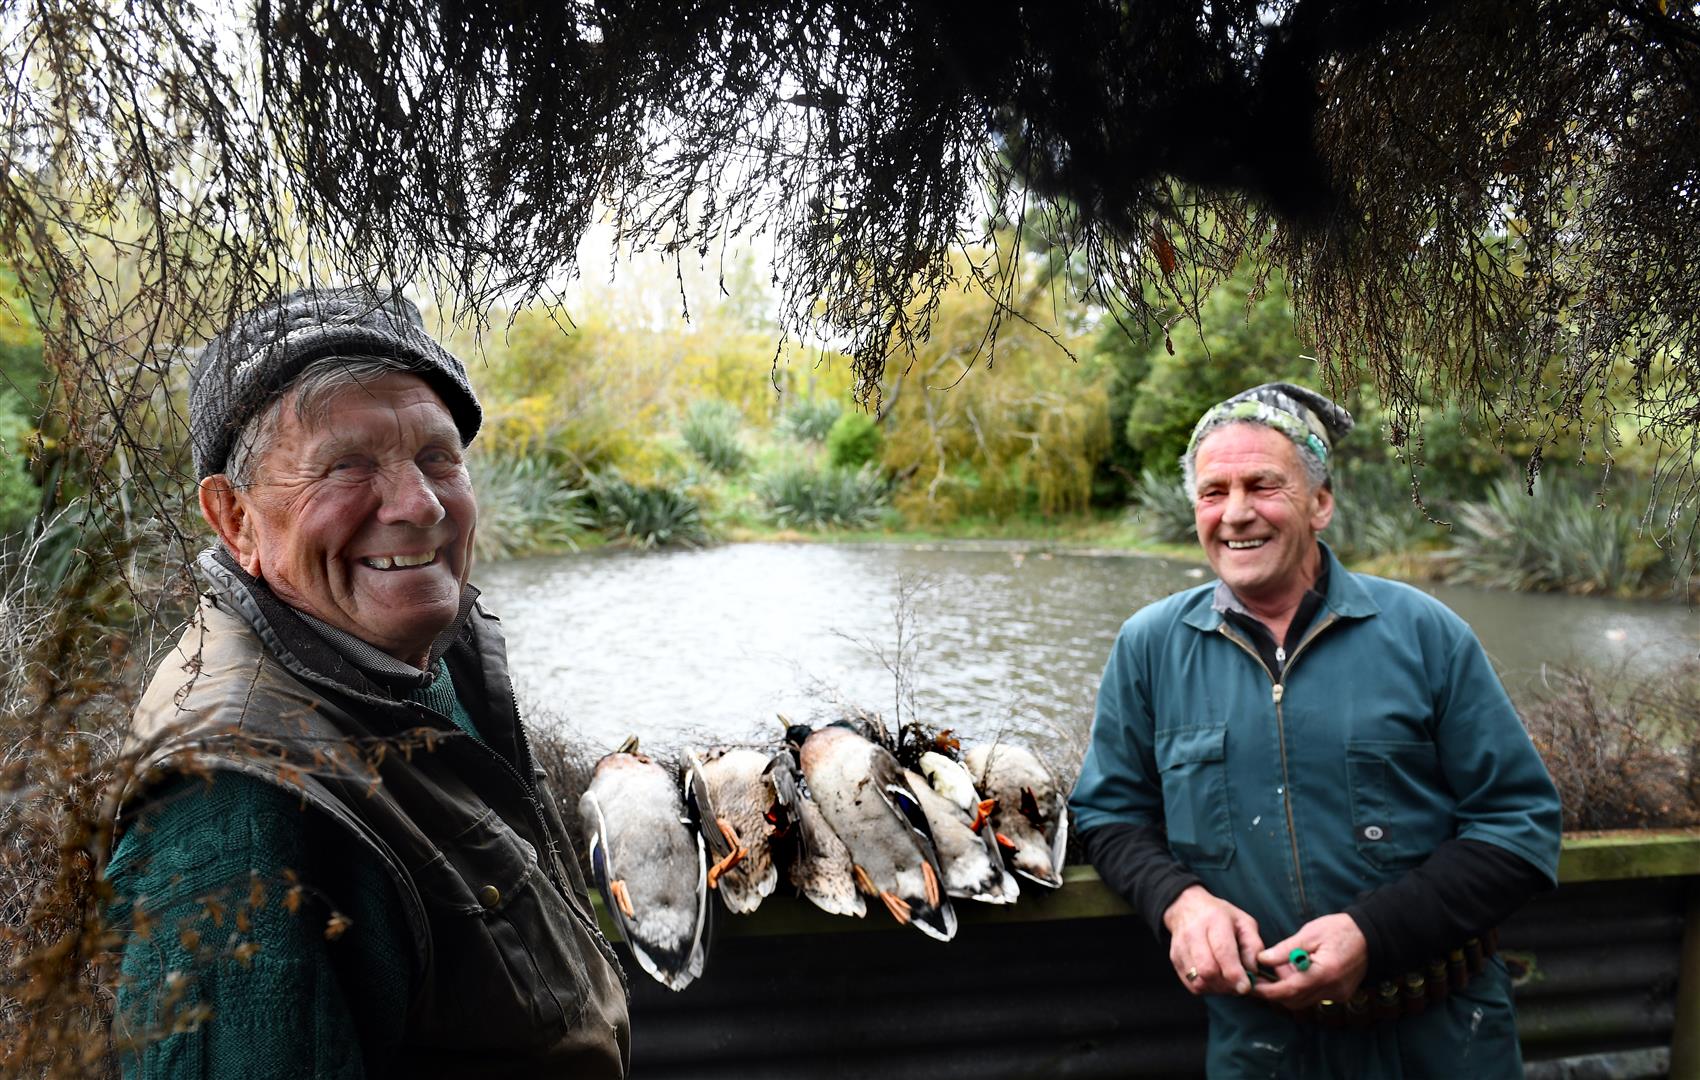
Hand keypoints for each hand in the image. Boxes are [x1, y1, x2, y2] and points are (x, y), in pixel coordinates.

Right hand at [1162, 885, 1265, 996]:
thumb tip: (1252, 972)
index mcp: (1214, 920)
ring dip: (1218, 988)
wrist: (1186, 908)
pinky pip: (1193, 985)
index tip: (1245, 986)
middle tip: (1238, 983)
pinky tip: (1216, 979)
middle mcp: (1193, 933)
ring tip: (1228, 980)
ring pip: (1199, 981)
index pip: (1222, 952)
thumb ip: (1253, 946)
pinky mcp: (1175, 960)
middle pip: (1208, 970)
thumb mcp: (1244, 922)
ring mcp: (1180, 947)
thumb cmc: (1220, 916)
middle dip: (1227, 984)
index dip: (1234, 973)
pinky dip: (1207, 987)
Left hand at [1250, 913, 1368, 1010]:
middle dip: (1275, 990)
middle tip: (1262, 973)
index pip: (1290, 990)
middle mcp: (1332, 990)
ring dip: (1288, 988)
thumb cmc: (1339, 930)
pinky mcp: (1340, 995)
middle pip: (1295, 1000)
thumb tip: (1262, 959)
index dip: (1268, 991)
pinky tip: (1298, 970)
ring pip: (1304, 1000)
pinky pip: (1314, 997)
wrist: (1371, 935)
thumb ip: (1285, 949)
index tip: (1252, 986)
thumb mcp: (1309, 934)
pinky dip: (1301, 987)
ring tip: (1283, 965)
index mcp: (1324, 973)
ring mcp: (1338, 995)